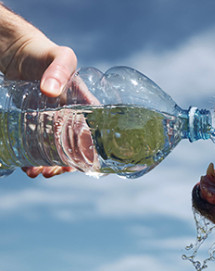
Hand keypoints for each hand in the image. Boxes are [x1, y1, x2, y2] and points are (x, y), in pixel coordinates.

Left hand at [0, 5, 77, 177]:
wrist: (18, 51)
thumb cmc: (44, 53)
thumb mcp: (59, 57)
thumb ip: (59, 71)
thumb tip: (51, 92)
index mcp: (86, 108)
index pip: (94, 135)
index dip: (90, 153)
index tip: (80, 165)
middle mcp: (73, 119)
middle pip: (75, 149)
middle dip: (64, 165)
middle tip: (51, 172)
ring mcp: (54, 123)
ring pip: (56, 151)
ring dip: (48, 165)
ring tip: (35, 173)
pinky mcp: (37, 124)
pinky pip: (39, 145)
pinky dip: (33, 157)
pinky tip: (26, 165)